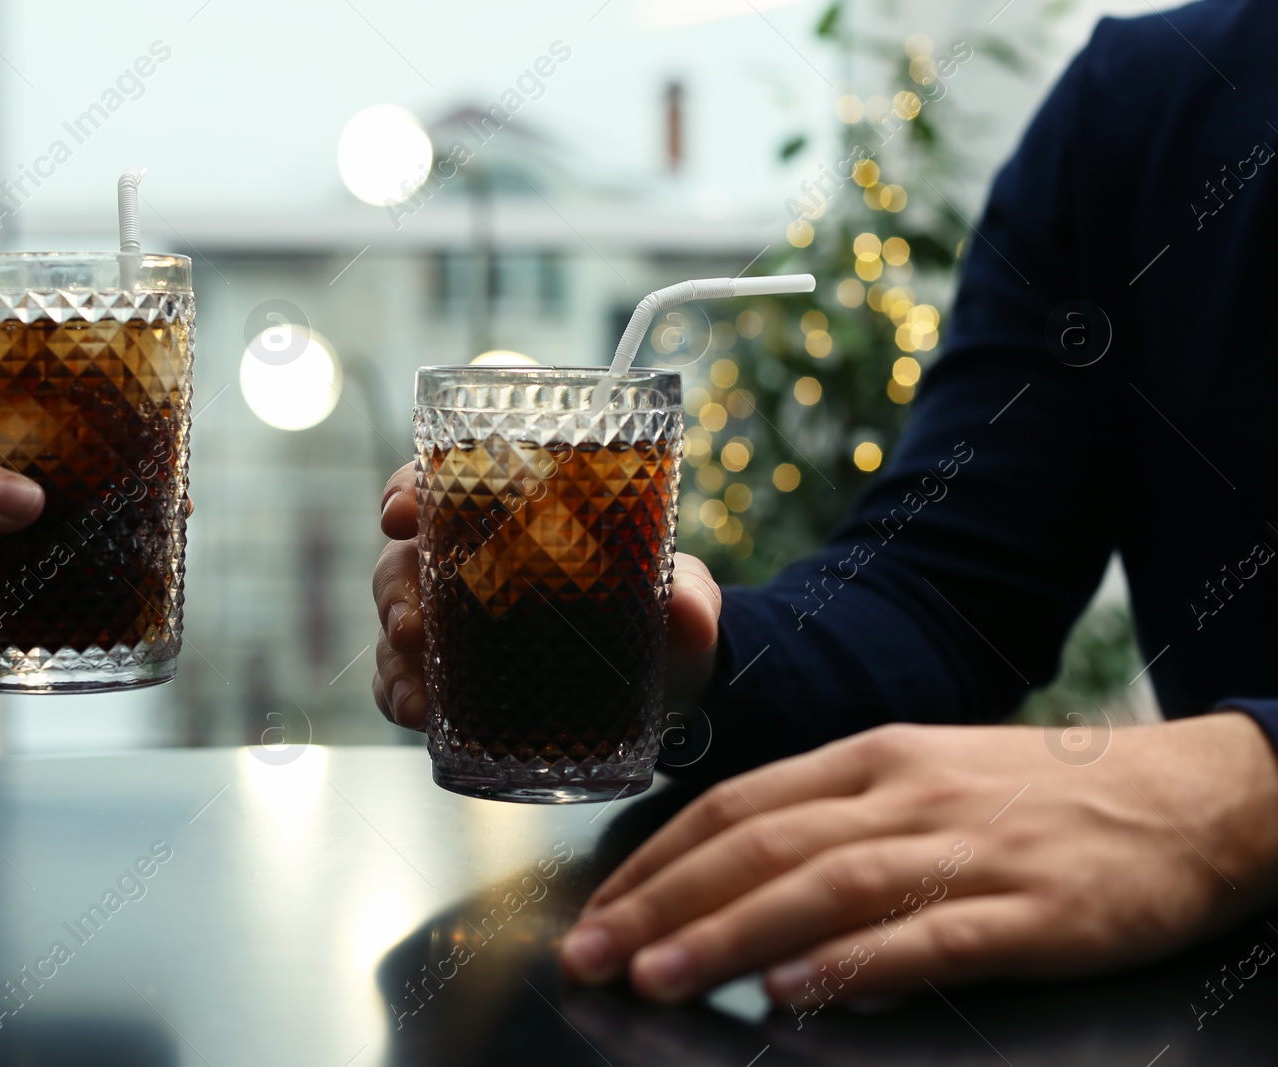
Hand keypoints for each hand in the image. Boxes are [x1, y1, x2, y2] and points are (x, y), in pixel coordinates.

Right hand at [370, 460, 722, 728]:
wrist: (666, 687)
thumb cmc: (662, 616)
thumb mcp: (682, 598)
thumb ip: (691, 597)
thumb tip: (690, 612)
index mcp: (514, 519)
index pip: (444, 486)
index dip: (407, 490)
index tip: (398, 511)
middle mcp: (470, 566)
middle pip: (404, 560)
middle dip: (395, 589)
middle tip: (412, 625)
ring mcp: (455, 627)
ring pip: (397, 624)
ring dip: (393, 652)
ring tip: (416, 691)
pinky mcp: (453, 683)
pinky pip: (403, 683)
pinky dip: (400, 697)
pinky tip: (416, 713)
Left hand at [560, 714, 1277, 1008]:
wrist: (1190, 796)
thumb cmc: (1038, 797)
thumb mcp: (925, 783)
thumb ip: (835, 828)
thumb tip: (741, 895)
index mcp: (871, 759)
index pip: (736, 805)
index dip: (657, 861)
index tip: (597, 910)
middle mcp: (905, 794)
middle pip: (762, 844)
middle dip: (665, 903)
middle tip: (593, 955)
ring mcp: (968, 850)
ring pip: (827, 887)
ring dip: (732, 933)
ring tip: (661, 976)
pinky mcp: (1033, 911)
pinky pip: (930, 936)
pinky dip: (857, 963)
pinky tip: (798, 989)